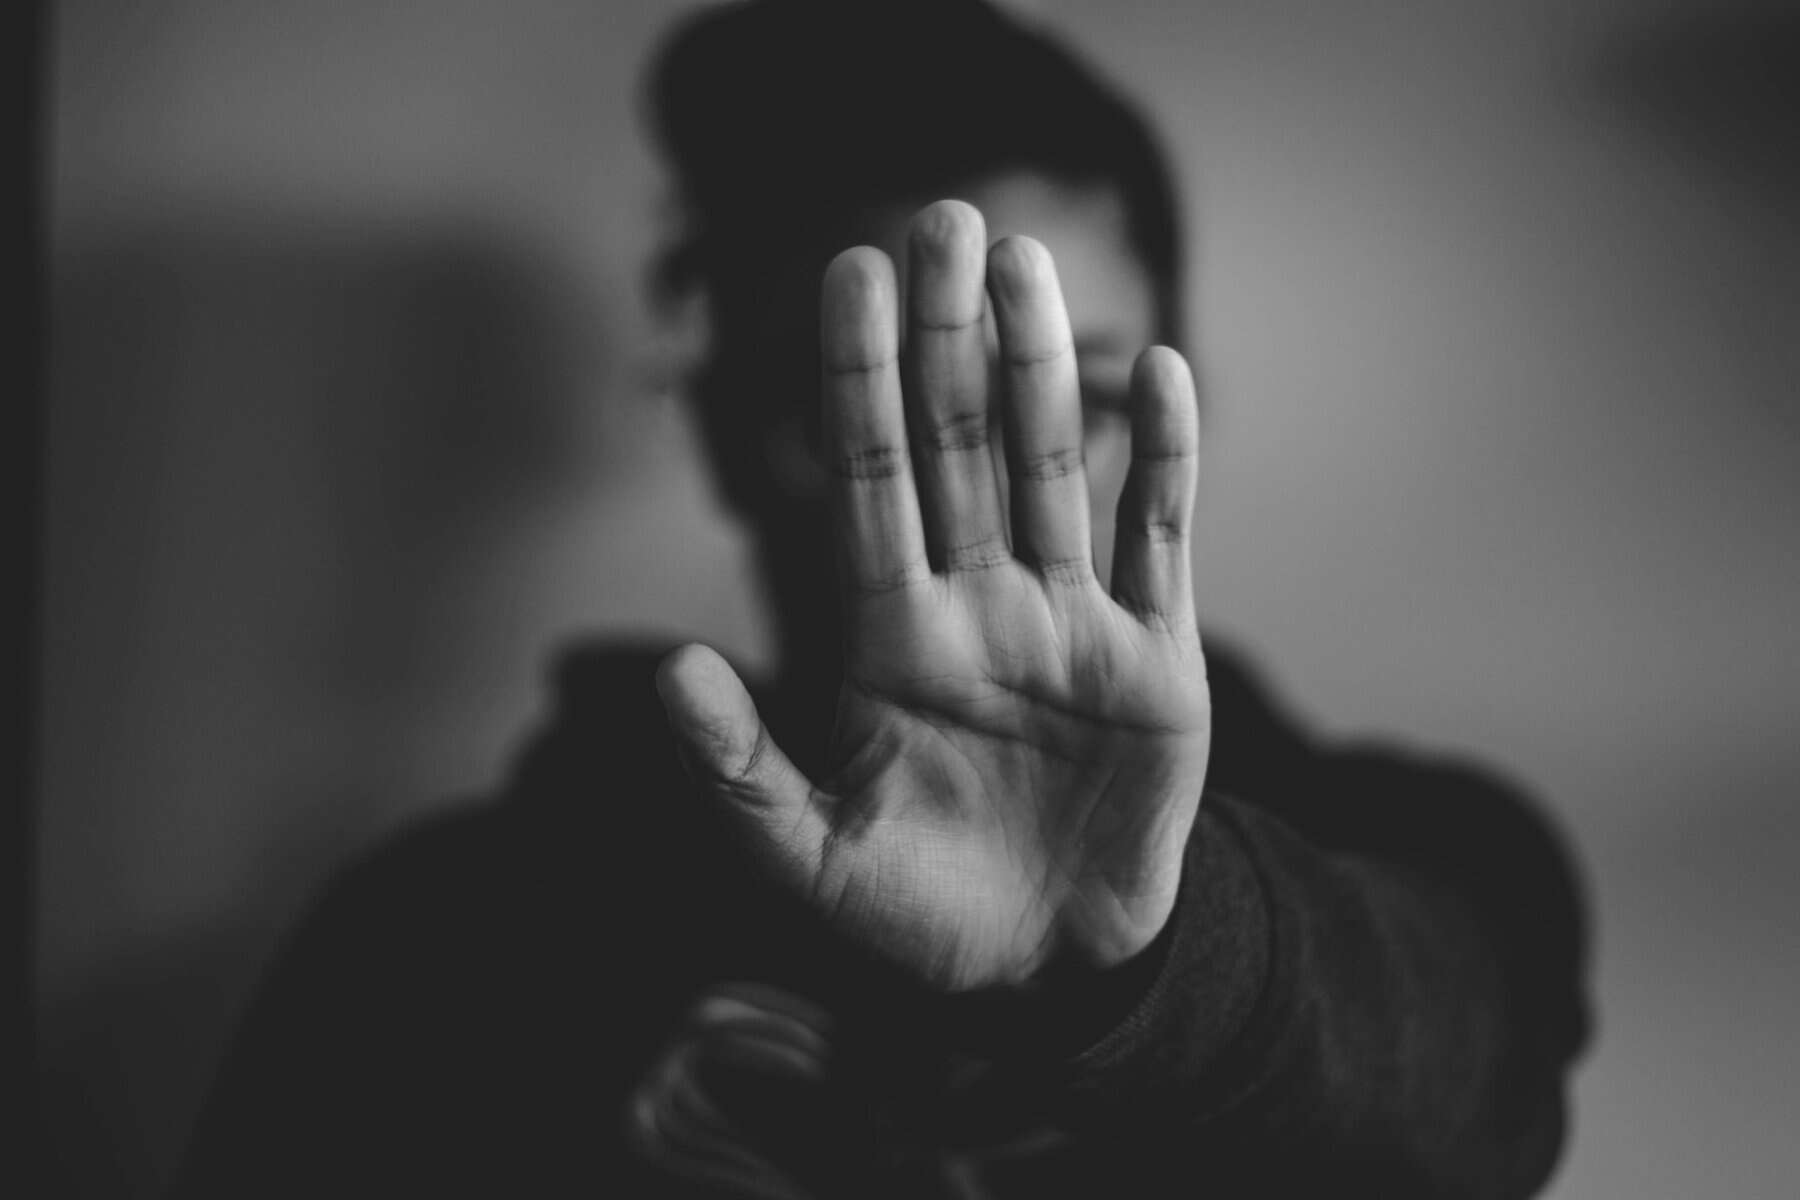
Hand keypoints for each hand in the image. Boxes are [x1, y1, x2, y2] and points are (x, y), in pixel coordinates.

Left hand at [657, 200, 1209, 992]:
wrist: (1042, 975)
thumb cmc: (916, 921)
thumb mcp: (806, 858)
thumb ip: (738, 768)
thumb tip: (669, 666)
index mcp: (892, 639)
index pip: (870, 481)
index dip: (858, 378)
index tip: (845, 273)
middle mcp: (979, 608)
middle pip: (958, 444)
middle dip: (945, 335)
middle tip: (940, 218)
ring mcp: (1070, 625)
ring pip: (1052, 467)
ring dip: (1042, 365)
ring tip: (1025, 262)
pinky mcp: (1155, 662)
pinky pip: (1163, 541)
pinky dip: (1164, 463)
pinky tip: (1162, 376)